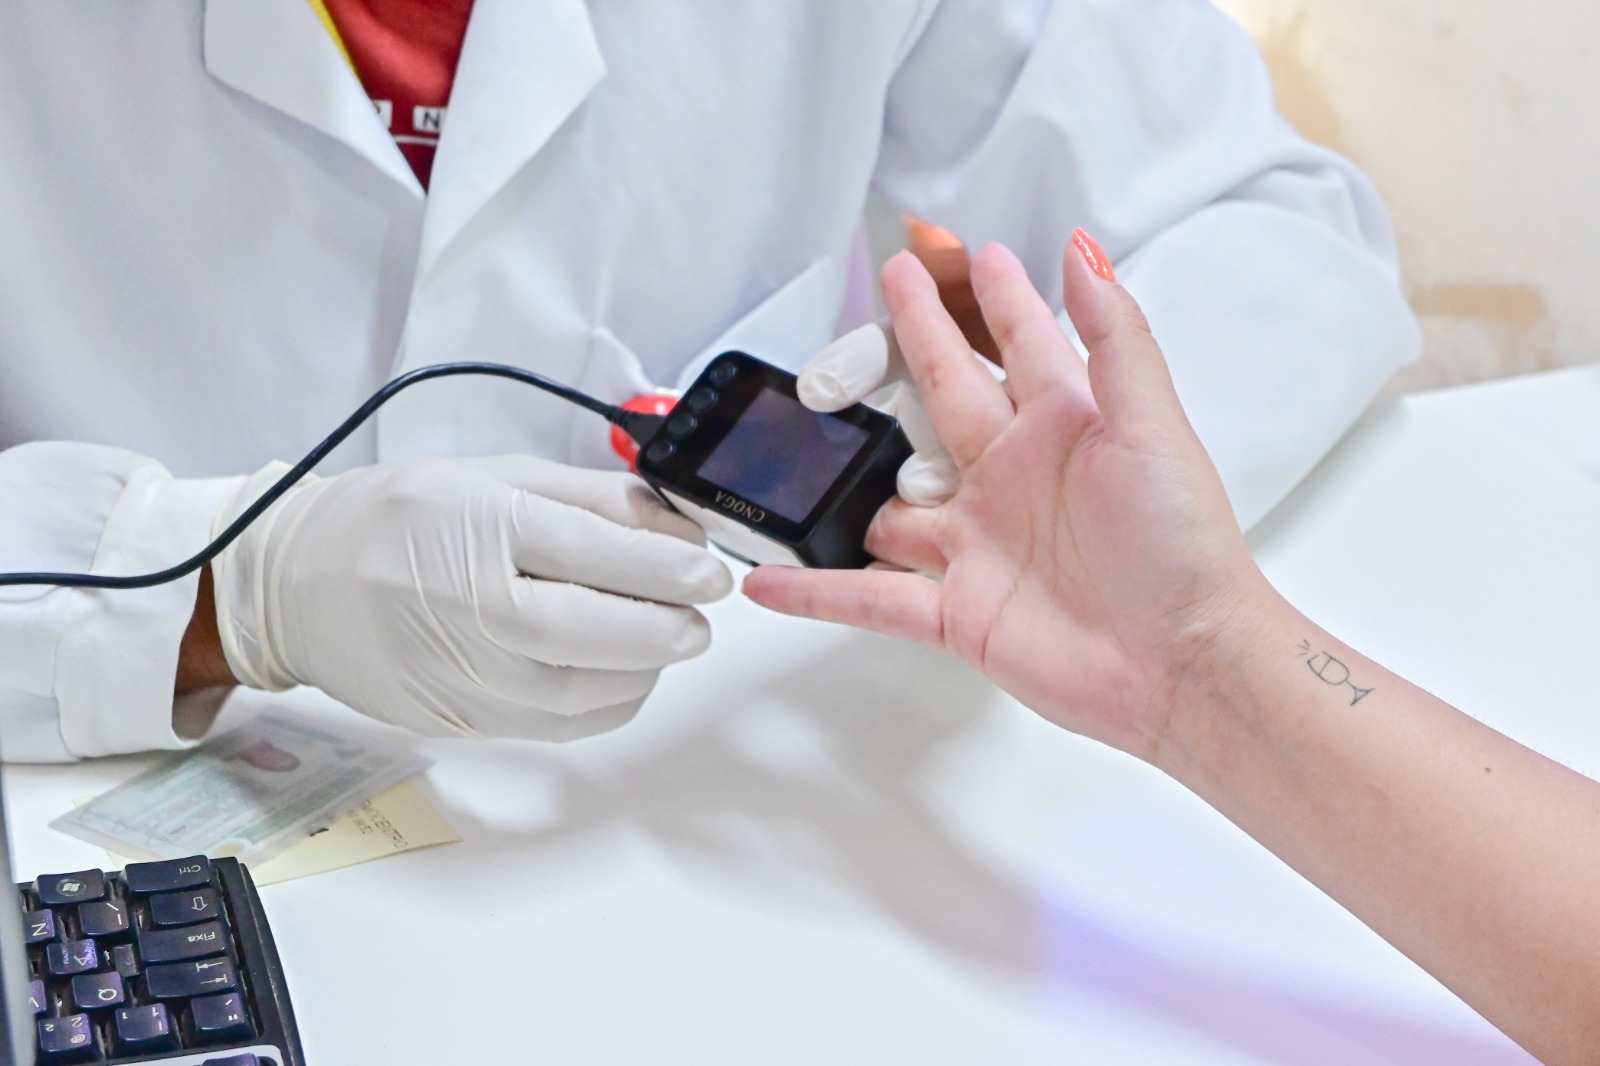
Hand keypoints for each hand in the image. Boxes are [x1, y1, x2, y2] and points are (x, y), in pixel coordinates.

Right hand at [210, 456, 731, 740]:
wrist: (294, 583)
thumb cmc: (396, 517)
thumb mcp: (494, 475)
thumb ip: (593, 500)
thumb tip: (681, 530)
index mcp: (470, 524)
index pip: (587, 552)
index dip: (665, 567)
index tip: (711, 572)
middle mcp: (458, 603)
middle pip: (584, 633)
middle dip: (663, 630)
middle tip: (702, 618)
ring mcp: (451, 672)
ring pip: (575, 693)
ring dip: (642, 671)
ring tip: (665, 640)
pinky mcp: (453, 718)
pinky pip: (552, 726)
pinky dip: (604, 704)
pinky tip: (621, 673)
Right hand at [746, 236, 1268, 758]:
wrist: (1182, 666)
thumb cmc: (1183, 552)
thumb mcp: (1153, 428)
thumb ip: (1115, 337)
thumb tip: (1086, 254)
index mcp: (1064, 429)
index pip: (1020, 343)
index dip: (997, 297)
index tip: (975, 255)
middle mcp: (1015, 480)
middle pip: (944, 395)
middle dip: (918, 339)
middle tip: (895, 288)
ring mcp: (980, 544)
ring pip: (893, 501)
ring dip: (853, 480)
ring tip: (810, 445)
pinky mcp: (958, 611)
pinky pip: (870, 596)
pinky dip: (817, 591)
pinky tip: (771, 580)